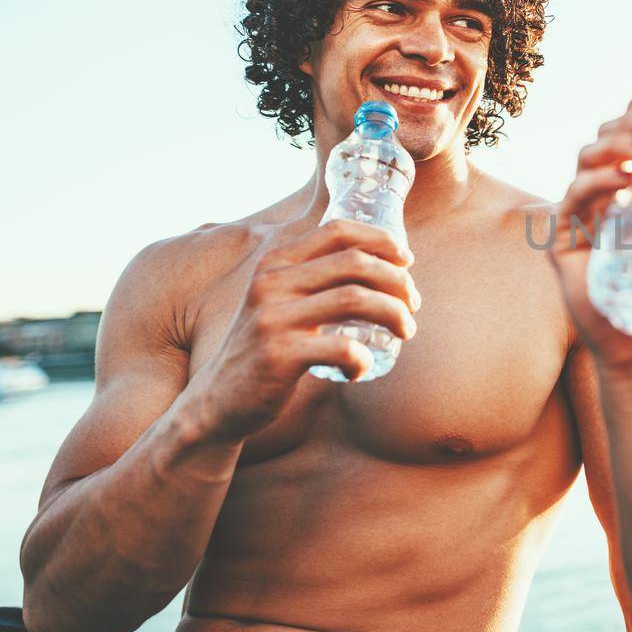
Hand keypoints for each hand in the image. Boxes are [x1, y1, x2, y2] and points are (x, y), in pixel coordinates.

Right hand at [189, 218, 420, 438]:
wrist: (217, 402)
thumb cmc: (265, 349)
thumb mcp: (279, 303)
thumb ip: (312, 280)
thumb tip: (380, 263)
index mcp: (276, 264)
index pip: (337, 230)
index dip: (380, 239)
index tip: (406, 260)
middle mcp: (272, 283)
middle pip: (355, 262)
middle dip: (398, 280)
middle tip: (413, 304)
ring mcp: (274, 318)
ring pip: (356, 299)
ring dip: (394, 314)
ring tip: (406, 330)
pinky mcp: (279, 355)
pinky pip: (343, 347)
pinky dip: (362, 359)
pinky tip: (358, 370)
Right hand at [547, 89, 631, 372]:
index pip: (631, 134)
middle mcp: (606, 195)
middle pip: (604, 139)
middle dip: (627, 120)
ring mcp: (583, 218)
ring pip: (585, 161)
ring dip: (613, 143)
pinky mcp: (566, 245)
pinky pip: (571, 201)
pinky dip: (597, 183)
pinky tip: (626, 180)